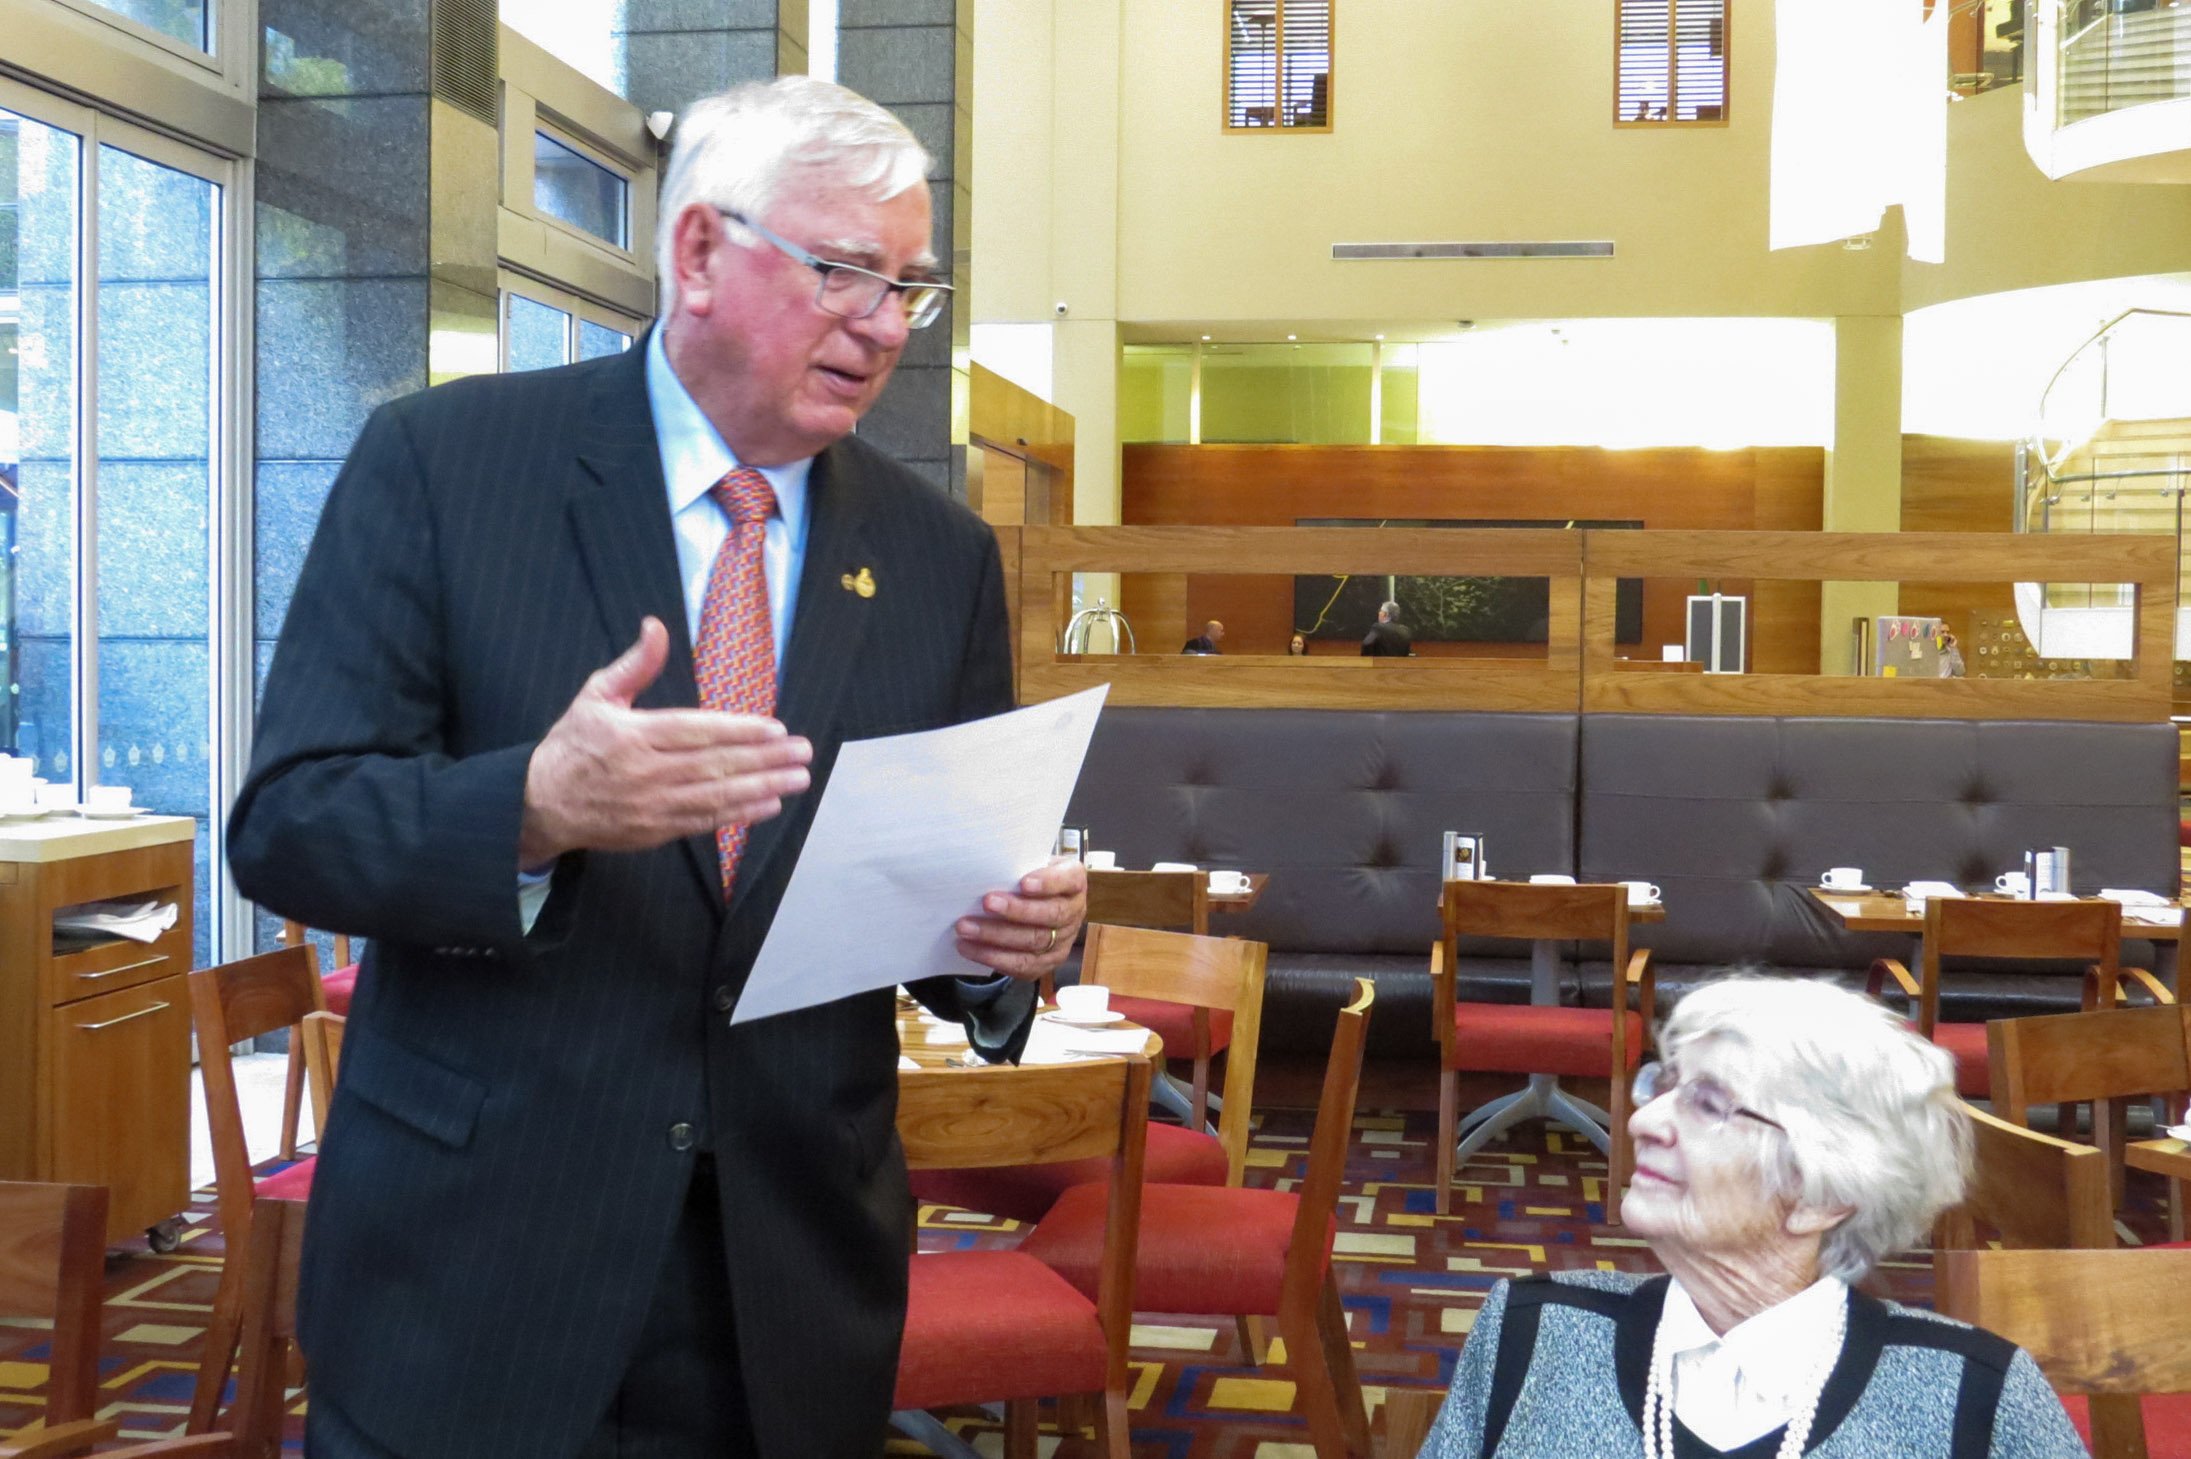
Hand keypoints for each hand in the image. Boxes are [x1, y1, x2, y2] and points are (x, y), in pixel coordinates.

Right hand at [519, 618, 812, 864]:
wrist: (539, 804)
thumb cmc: (573, 745)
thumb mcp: (596, 696)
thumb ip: (634, 665)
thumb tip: (656, 626)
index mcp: (633, 735)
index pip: (697, 731)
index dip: (739, 731)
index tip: (776, 728)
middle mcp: (646, 772)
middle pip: (715, 764)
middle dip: (765, 759)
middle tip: (803, 753)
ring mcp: (652, 805)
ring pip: (716, 796)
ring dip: (762, 787)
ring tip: (798, 779)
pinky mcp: (655, 831)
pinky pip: (704, 822)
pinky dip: (739, 814)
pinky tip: (769, 804)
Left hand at [955, 856, 1086, 981]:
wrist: (1035, 902)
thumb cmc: (1028, 877)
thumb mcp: (1030, 864)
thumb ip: (1017, 866)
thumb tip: (985, 870)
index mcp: (1074, 882)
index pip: (1068, 880)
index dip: (1048, 883)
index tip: (1023, 883)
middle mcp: (1074, 912)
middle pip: (1051, 914)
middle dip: (1016, 910)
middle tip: (987, 903)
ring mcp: (1063, 940)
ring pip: (1034, 942)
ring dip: (996, 936)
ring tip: (966, 928)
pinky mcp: (1048, 962)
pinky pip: (1022, 965)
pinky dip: (993, 957)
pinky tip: (970, 948)